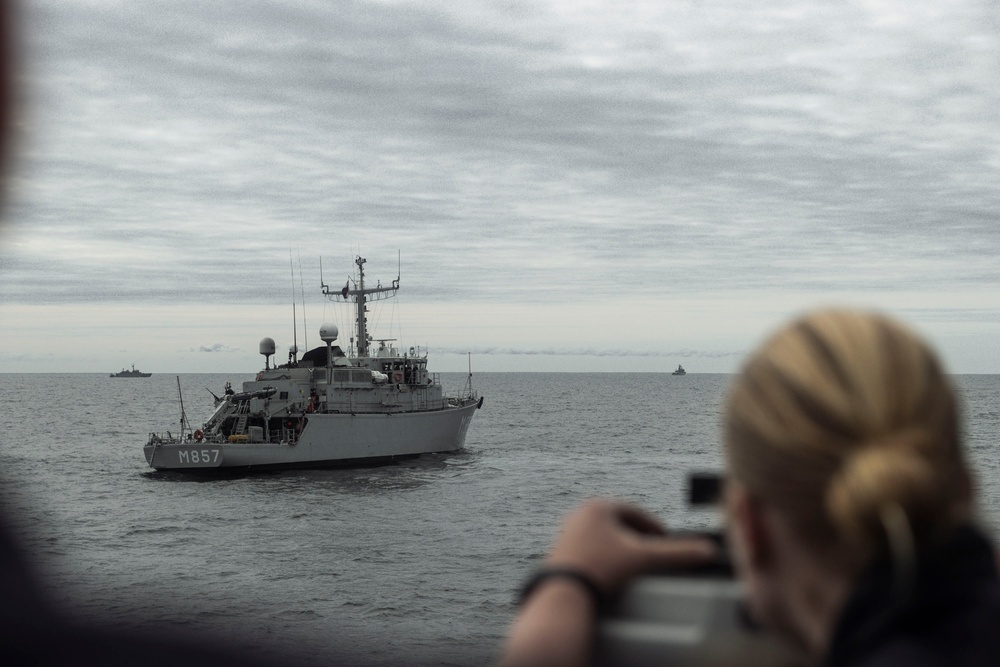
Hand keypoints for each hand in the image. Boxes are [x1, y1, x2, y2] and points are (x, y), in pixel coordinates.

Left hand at [544, 499, 717, 595]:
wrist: (564, 592)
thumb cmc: (602, 570)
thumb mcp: (646, 559)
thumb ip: (678, 554)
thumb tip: (710, 551)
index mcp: (600, 506)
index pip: (635, 512)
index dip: (654, 526)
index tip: (665, 538)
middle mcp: (580, 513)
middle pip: (618, 522)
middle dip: (637, 534)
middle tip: (652, 548)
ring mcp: (568, 530)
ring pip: (603, 534)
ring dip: (620, 544)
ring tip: (634, 560)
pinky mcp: (560, 547)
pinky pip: (589, 545)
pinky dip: (604, 553)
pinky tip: (612, 569)